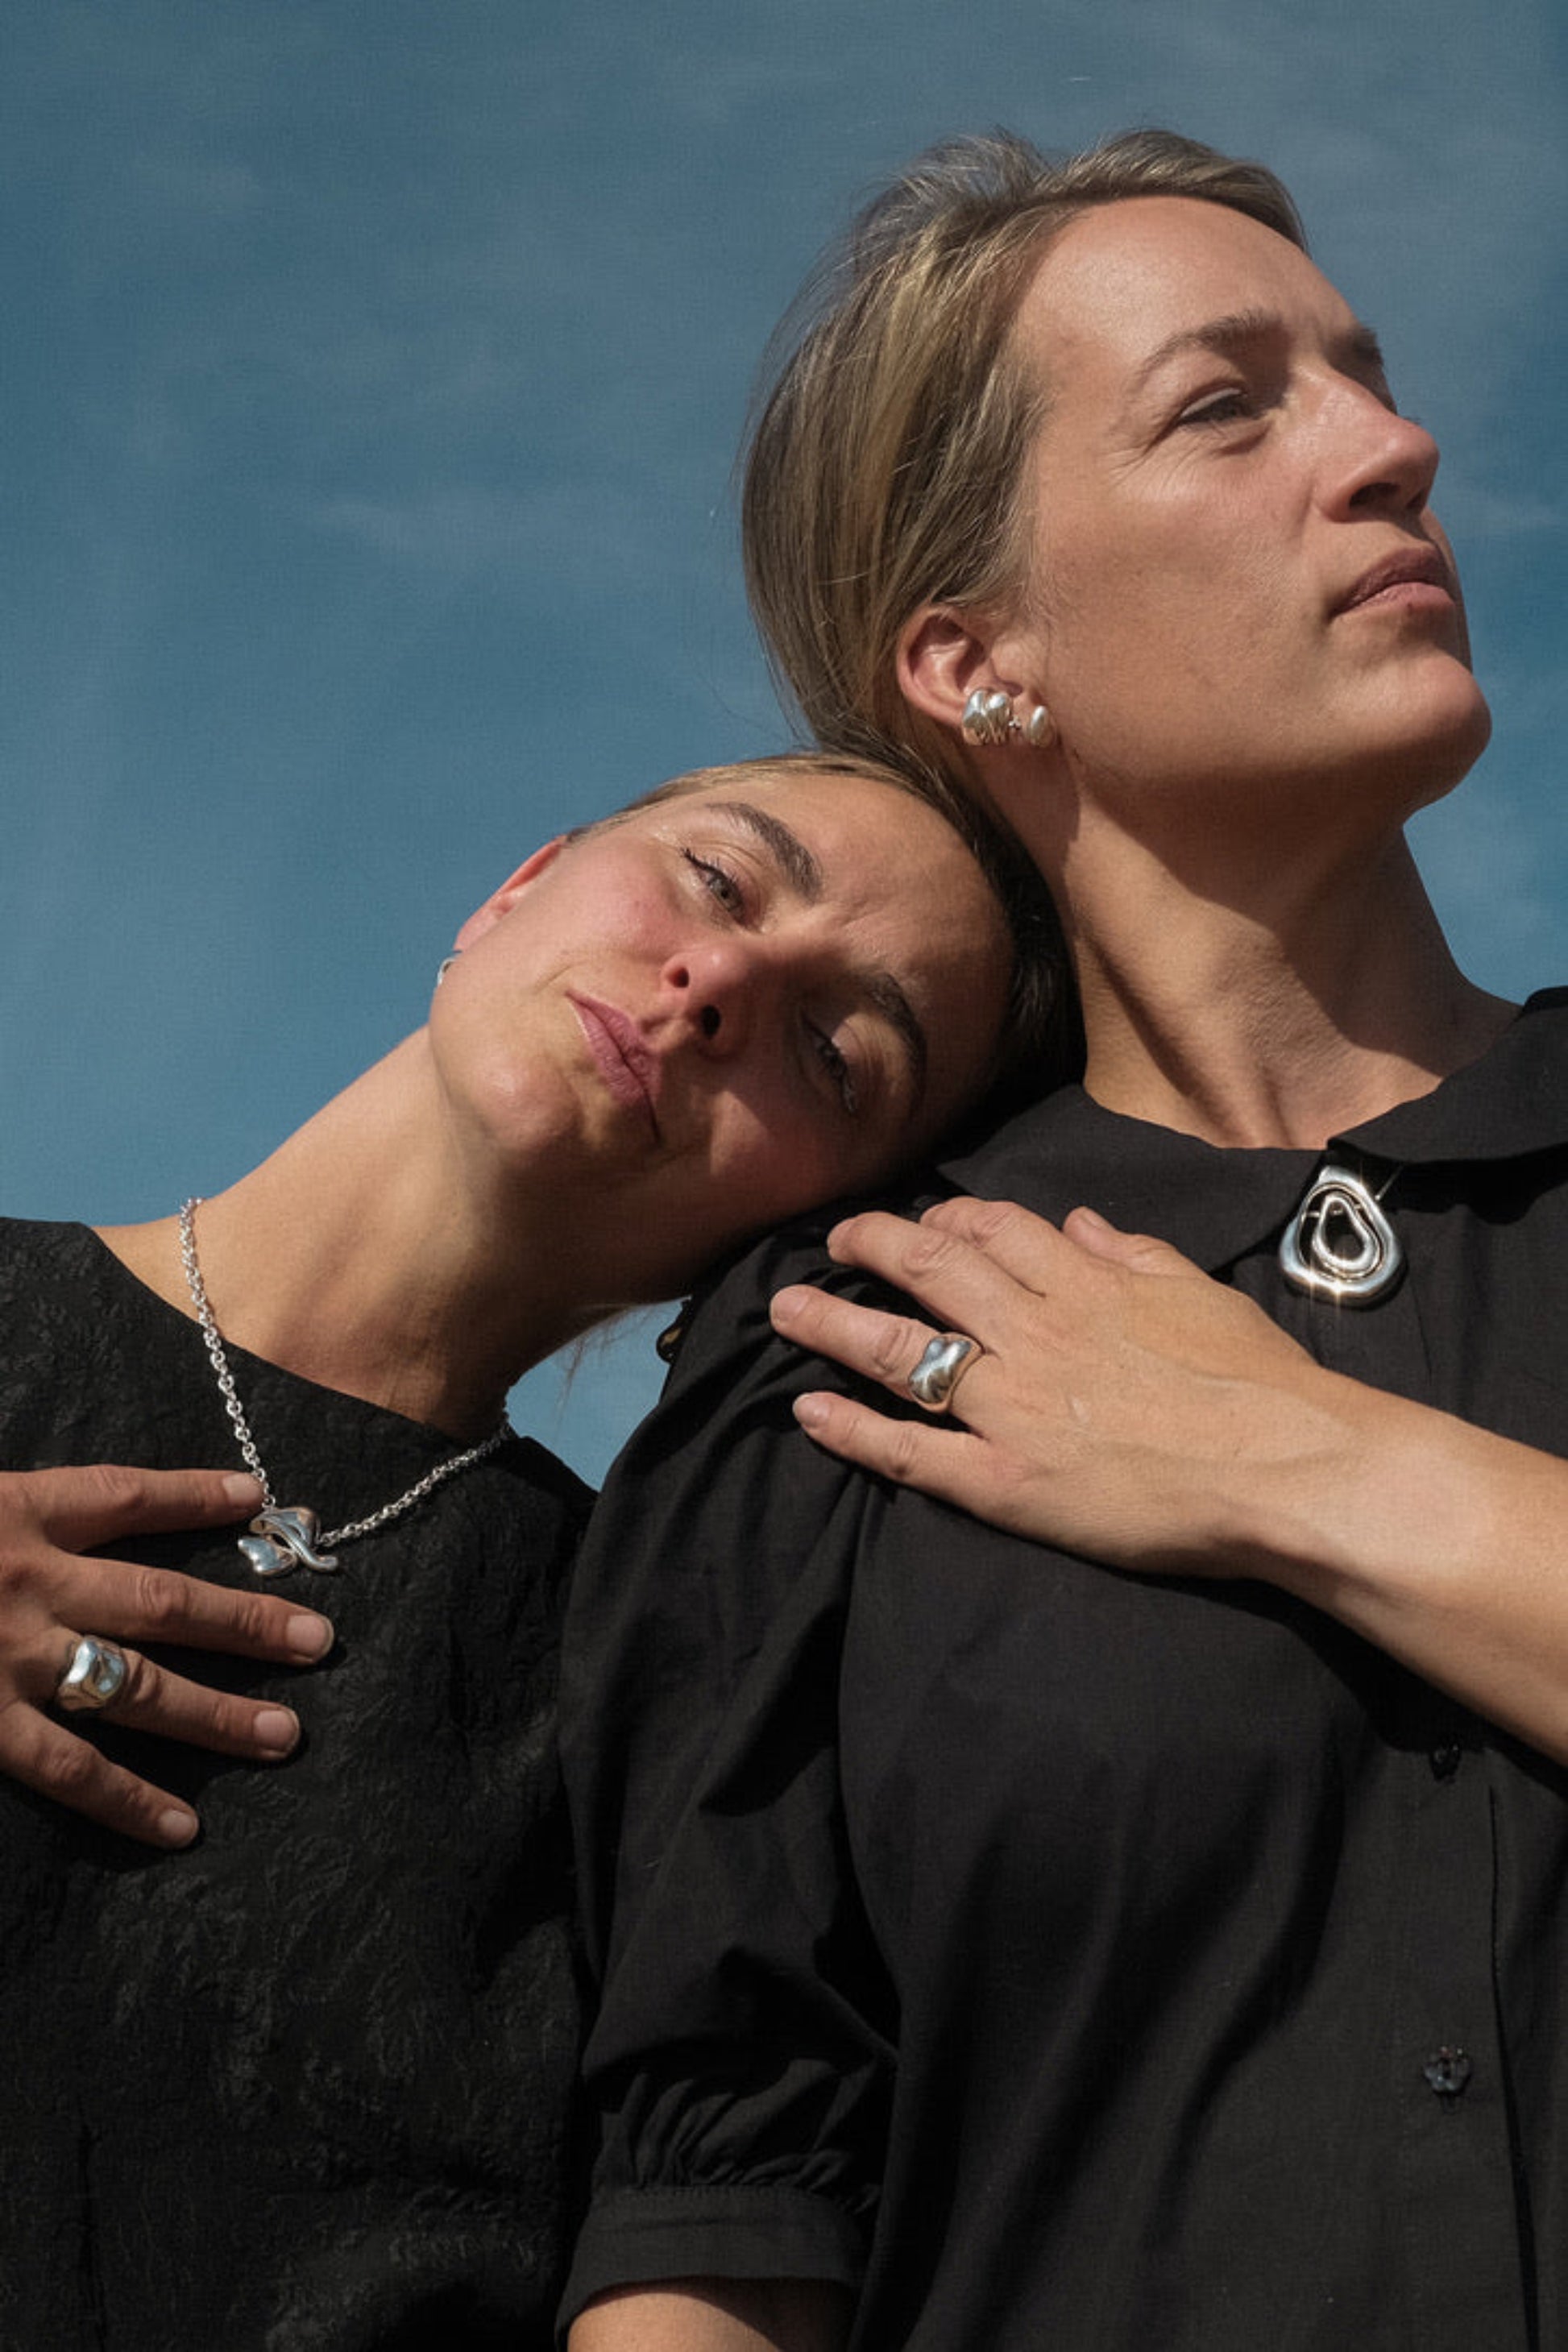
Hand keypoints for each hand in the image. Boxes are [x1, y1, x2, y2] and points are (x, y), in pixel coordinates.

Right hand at [0, 1464, 334, 1846]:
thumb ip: (0, 1521)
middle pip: (162, 1595)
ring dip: (216, 1710)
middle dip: (245, 1618)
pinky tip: (182, 1824)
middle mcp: (25, 1580)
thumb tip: (70, 1528)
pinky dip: (125, 1798)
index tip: (259, 1494)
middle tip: (321, 1642)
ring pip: (137, 1683)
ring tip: (286, 1734)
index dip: (192, 1492)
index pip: (120, 1494)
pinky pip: (66, 1768)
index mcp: (8, 1512)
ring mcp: (7, 1656)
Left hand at [769, 1196, 1345, 1575]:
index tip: (921, 1221)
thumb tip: (1078, 1221)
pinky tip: (809, 1413)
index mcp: (1084, 1284)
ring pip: (901, 1351)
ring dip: (833, 1325)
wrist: (1288, 1468)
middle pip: (929, 1271)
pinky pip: (913, 1453)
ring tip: (783, 1312)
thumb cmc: (1261, 1383)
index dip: (946, 1220)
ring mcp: (1012, 1408)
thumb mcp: (1200, 1293)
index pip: (993, 1230)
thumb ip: (1132, 1252)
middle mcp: (1034, 1333)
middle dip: (869, 1247)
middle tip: (830, 1242)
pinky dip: (854, 1432)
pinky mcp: (1007, 1482)